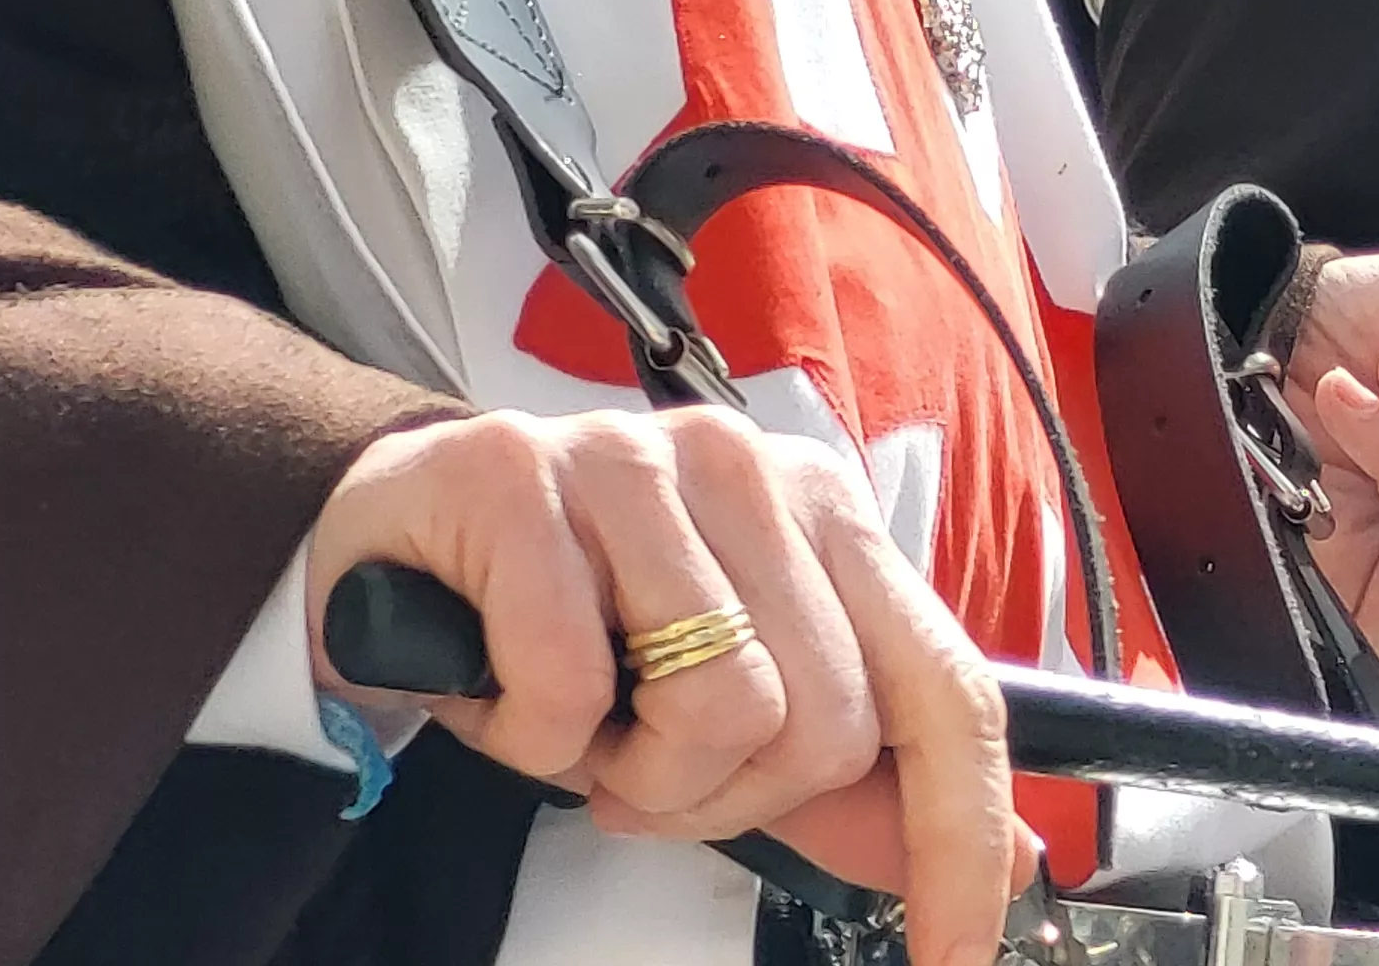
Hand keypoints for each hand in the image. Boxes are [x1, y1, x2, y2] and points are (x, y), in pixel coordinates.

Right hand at [306, 410, 1023, 965]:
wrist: (384, 540)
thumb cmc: (565, 622)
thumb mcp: (717, 705)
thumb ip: (852, 784)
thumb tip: (994, 860)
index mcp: (826, 515)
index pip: (946, 687)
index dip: (960, 829)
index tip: (962, 944)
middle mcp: (753, 471)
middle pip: (824, 726)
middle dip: (725, 796)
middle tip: (641, 764)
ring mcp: (638, 461)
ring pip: (720, 711)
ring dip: (631, 770)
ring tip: (579, 721)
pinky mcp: (517, 476)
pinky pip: (572, 690)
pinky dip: (532, 733)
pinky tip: (501, 682)